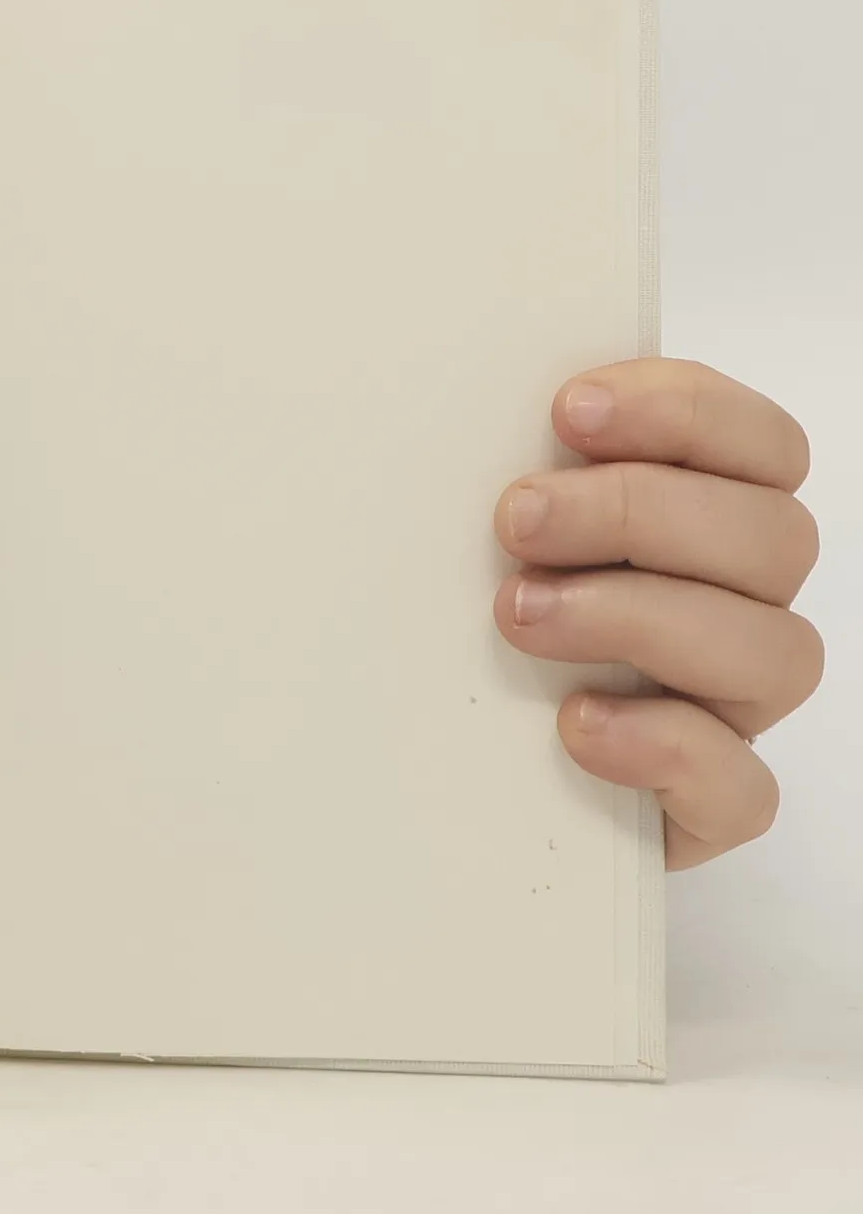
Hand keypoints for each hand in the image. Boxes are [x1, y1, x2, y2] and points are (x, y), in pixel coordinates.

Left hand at [494, 359, 821, 869]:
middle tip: (517, 519)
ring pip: (775, 652)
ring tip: (522, 613)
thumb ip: (518, 469)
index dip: (684, 413)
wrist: (438, 768)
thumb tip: (461, 405)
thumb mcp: (479, 531)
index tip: (568, 410)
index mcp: (710, 520)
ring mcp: (731, 711)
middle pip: (773, 539)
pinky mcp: (705, 808)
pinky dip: (664, 747)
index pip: (762, 445)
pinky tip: (575, 723)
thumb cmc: (464, 618)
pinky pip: (740, 789)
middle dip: (635, 512)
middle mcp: (740, 609)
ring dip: (640, 617)